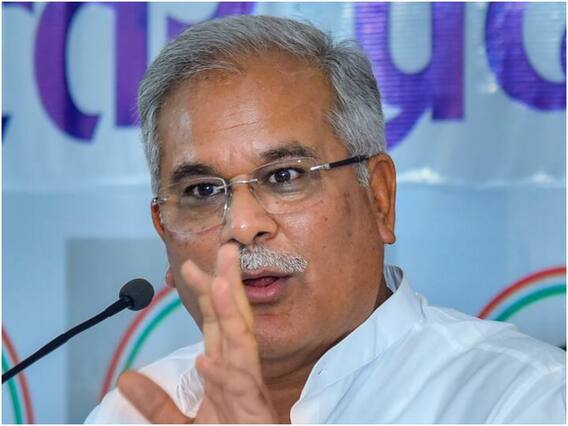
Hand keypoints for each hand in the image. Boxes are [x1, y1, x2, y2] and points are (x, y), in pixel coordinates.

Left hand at [118, 244, 277, 423]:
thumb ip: (156, 405)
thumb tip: (125, 378)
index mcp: (224, 376)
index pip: (216, 327)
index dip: (204, 295)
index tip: (188, 267)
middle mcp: (240, 379)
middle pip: (234, 324)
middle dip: (227, 286)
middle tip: (222, 251)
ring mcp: (249, 398)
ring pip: (243, 349)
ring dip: (230, 316)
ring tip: (219, 285)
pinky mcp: (254, 419)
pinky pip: (242, 394)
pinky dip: (226, 377)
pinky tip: (209, 359)